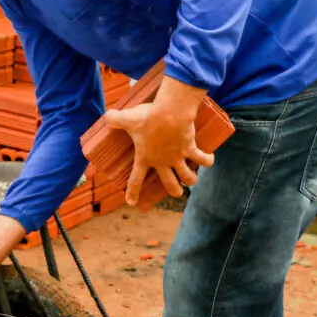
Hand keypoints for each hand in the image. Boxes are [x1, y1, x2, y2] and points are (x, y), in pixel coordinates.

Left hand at [103, 79, 212, 205]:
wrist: (169, 113)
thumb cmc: (147, 118)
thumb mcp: (126, 118)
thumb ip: (114, 118)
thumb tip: (106, 117)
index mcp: (145, 158)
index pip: (136, 179)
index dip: (133, 192)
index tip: (131, 203)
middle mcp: (162, 162)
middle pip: (170, 183)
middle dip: (174, 190)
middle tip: (177, 193)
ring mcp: (178, 158)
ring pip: (188, 177)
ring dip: (191, 180)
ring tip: (193, 180)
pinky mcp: (190, 149)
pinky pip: (202, 159)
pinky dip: (207, 160)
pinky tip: (210, 159)